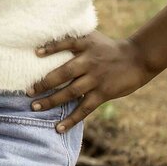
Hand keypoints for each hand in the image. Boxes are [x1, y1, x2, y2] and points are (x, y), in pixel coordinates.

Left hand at [26, 31, 156, 132]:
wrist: (137, 59)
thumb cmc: (109, 48)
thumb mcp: (92, 38)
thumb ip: (73, 39)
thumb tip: (46, 40)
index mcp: (85, 46)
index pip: (66, 44)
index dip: (51, 48)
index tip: (36, 53)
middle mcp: (89, 62)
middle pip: (64, 73)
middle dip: (45, 83)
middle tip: (28, 91)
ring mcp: (96, 79)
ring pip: (71, 92)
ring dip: (52, 101)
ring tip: (36, 107)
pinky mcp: (103, 93)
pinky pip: (84, 108)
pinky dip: (71, 119)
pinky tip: (59, 127)